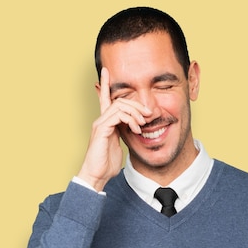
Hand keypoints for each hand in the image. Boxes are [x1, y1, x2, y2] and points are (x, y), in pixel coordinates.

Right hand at [77, 67, 151, 190]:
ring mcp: (100, 124)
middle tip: (149, 114)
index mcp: (106, 122)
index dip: (105, 84)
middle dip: (136, 104)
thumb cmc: (107, 164)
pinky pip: (117, 115)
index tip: (107, 71)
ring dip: (135, 112)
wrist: (97, 176)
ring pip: (119, 105)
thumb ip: (124, 134)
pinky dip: (129, 120)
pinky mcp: (101, 130)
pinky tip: (136, 129)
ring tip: (143, 124)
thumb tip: (133, 129)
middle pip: (119, 100)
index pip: (105, 99)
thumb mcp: (119, 145)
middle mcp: (101, 120)